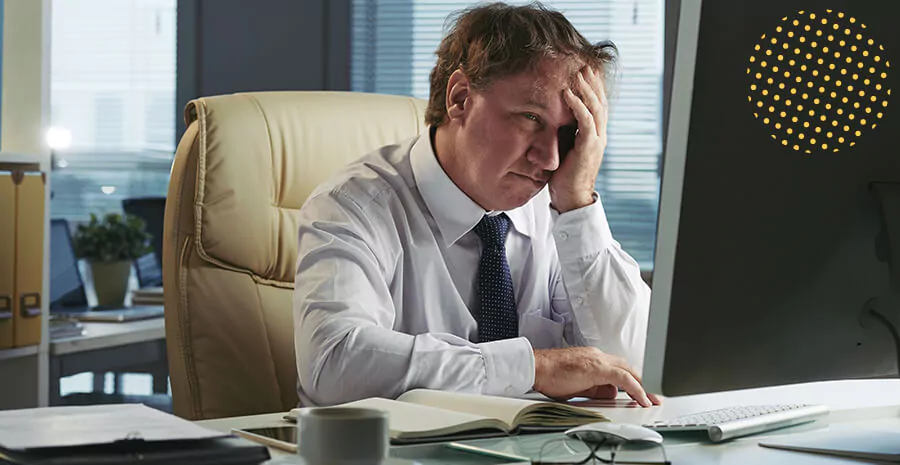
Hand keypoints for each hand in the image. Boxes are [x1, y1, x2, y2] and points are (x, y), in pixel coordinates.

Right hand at [533, 347, 660, 406]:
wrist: (536, 367)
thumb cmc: (550, 375)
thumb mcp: (578, 385)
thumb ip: (595, 388)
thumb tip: (609, 394)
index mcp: (593, 359)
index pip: (620, 369)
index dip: (634, 381)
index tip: (642, 393)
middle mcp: (598, 356)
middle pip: (628, 368)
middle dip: (644, 383)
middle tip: (653, 397)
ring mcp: (598, 360)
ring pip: (628, 371)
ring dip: (642, 386)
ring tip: (650, 400)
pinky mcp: (596, 367)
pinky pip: (622, 377)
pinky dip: (635, 388)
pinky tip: (641, 398)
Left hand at [549, 66, 607, 212]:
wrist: (571, 199)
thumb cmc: (564, 176)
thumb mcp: (564, 148)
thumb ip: (563, 133)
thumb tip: (550, 118)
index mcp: (595, 136)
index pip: (597, 106)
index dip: (592, 88)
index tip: (584, 72)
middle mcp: (599, 135)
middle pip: (600, 102)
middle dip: (592, 83)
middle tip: (582, 65)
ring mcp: (596, 141)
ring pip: (595, 108)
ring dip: (585, 89)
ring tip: (576, 74)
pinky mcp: (589, 147)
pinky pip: (586, 121)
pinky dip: (577, 105)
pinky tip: (568, 93)